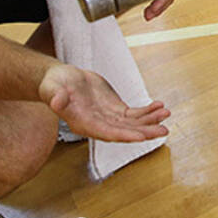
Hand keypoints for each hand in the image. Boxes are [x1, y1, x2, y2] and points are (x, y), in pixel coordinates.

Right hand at [38, 64, 169, 142]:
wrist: (62, 80)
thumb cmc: (54, 85)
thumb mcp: (51, 88)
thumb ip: (55, 96)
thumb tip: (55, 101)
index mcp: (83, 124)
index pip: (107, 133)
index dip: (124, 135)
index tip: (140, 137)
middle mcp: (98, 125)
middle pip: (125, 132)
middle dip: (145, 131)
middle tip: (163, 131)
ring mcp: (109, 118)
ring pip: (133, 124)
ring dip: (150, 120)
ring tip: (166, 114)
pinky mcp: (116, 110)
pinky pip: (134, 114)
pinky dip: (147, 111)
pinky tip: (160, 107)